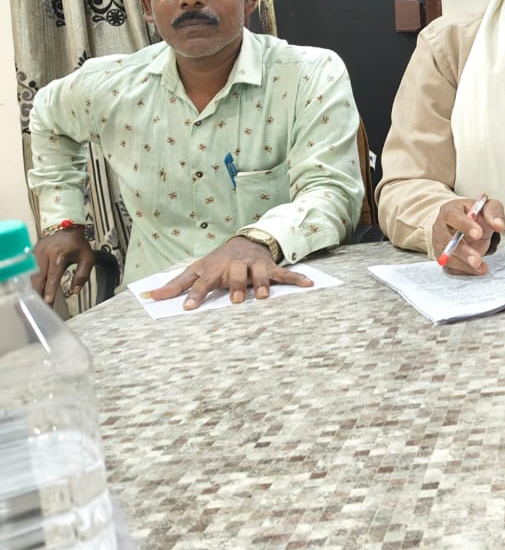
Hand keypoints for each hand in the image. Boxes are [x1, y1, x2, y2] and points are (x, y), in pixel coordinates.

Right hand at [32, 228, 94, 304]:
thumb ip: (83, 275)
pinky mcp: (31, 255)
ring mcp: (36, 254)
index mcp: (59, 255)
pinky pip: (30, 272)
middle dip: (39, 294)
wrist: (65, 227)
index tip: (48, 301)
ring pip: (32, 277)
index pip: (53, 275)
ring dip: (35, 290)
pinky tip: (34, 291)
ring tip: (38, 302)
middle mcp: (45, 254)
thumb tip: (75, 291)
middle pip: (39, 278)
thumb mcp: (87, 257)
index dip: (50, 290)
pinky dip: (32, 282)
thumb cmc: (77, 244)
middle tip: (42, 307)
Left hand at [148, 236, 313, 309]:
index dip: (195, 295)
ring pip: (259, 274)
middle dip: (235, 286)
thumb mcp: (197, 269)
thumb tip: (151, 296)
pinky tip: (308, 284)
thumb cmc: (219, 261)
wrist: (245, 241)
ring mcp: (255, 266)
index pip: (202, 282)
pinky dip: (296, 278)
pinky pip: (285, 273)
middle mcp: (235, 266)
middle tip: (235, 301)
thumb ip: (177, 284)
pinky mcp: (271, 268)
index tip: (189, 308)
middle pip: (235, 274)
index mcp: (215, 268)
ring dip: (262, 284)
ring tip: (263, 297)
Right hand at [432, 197, 504, 275]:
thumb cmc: (475, 214)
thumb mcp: (488, 207)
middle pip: (446, 240)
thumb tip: (498, 225)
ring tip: (480, 267)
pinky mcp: (443, 257)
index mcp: (450, 210)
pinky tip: (476, 270)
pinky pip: (450, 267)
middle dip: (463, 251)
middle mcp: (441, 226)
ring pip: (447, 256)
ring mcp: (440, 243)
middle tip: (477, 259)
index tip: (478, 234)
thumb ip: (494, 213)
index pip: (453, 216)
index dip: (464, 226)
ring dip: (464, 264)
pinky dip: (464, 270)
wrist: (470, 224)